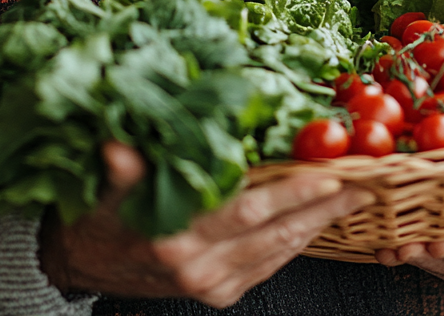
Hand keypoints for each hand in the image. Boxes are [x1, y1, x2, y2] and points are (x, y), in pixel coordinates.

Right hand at [39, 141, 373, 306]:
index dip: (294, 191)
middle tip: (363, 183)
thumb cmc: (98, 215)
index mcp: (177, 236)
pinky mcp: (217, 295)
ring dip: (317, 226)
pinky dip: (294, 243)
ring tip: (350, 199)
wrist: (80, 264)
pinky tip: (313, 223)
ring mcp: (211, 285)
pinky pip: (268, 267)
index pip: (249, 209)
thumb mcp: (105, 187)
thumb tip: (117, 149)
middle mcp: (199, 267)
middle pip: (276, 232)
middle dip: (323, 208)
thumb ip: (122, 168)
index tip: (332, 173)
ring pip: (278, 252)